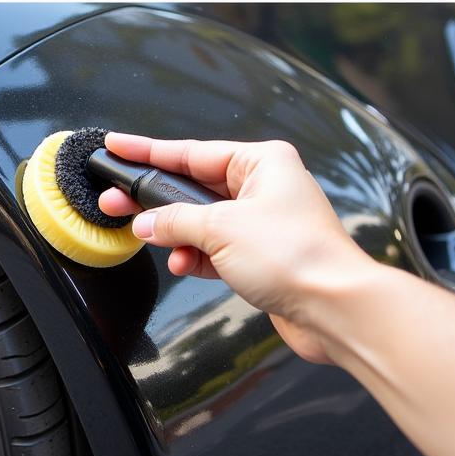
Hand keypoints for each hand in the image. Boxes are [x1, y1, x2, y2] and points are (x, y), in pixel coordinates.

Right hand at [98, 133, 375, 363]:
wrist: (337, 310)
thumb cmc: (299, 256)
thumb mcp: (223, 229)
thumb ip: (177, 221)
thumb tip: (147, 223)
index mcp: (261, 162)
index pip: (191, 152)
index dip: (149, 150)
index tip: (119, 146)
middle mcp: (263, 186)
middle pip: (193, 186)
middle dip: (156, 199)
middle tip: (117, 198)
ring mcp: (262, 222)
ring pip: (202, 220)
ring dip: (176, 234)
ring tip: (151, 239)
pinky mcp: (261, 255)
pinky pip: (215, 248)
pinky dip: (195, 255)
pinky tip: (183, 263)